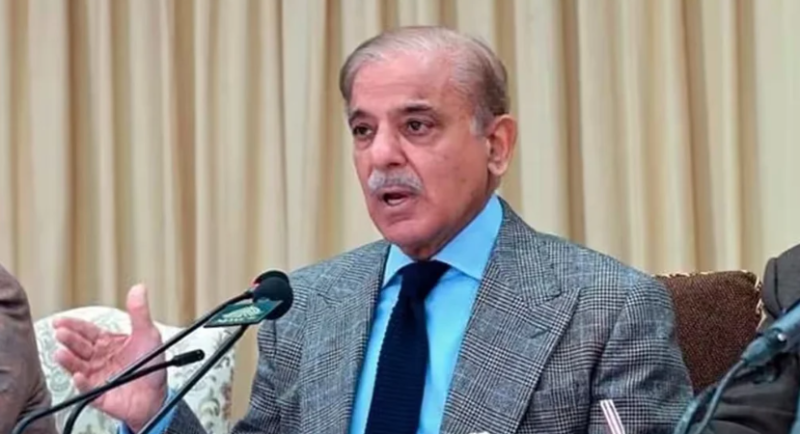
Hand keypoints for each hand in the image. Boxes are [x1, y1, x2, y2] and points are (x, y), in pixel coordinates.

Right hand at [54, 285, 165, 431]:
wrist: (158, 395)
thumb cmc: (153, 366)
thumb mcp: (148, 334)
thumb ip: (139, 312)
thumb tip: (138, 289)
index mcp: (108, 343)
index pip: (87, 331)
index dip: (73, 325)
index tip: (60, 321)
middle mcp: (99, 359)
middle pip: (80, 346)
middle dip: (69, 339)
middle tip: (61, 333)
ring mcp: (97, 376)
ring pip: (78, 366)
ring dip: (69, 360)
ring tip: (62, 353)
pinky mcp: (99, 394)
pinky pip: (88, 389)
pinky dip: (82, 383)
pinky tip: (79, 376)